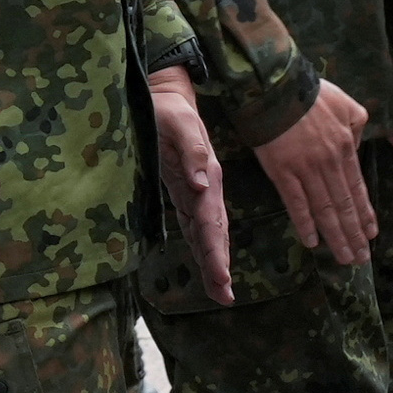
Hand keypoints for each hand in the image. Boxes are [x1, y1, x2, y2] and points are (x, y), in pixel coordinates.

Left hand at [145, 67, 232, 306]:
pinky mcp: (185, 194)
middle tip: (224, 296)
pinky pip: (194, 227)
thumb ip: (192, 150)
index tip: (222, 277)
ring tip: (221, 293)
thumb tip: (202, 184)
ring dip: (213, 263)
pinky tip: (208, 268)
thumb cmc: (169, 107)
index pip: (211, 221)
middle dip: (219, 265)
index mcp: (207, 176)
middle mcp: (205, 190)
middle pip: (214, 234)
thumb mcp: (178, 122)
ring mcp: (197, 193)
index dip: (215, 250)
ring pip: (206, 235)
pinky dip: (201, 248)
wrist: (168, 96)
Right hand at [255, 80, 375, 265]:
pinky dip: (305, 223)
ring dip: (336, 236)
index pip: (357, 188)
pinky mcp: (282, 172)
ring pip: (325, 210)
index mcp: (346, 147)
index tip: (371, 234)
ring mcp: (306, 170)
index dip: (364, 214)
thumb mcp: (346, 103)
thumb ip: (358, 125)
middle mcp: (329, 164)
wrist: (276, 86)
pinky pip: (296, 203)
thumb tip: (359, 143)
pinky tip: (313, 242)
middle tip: (360, 258)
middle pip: (344, 205)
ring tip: (344, 258)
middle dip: (353, 234)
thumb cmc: (310, 93)